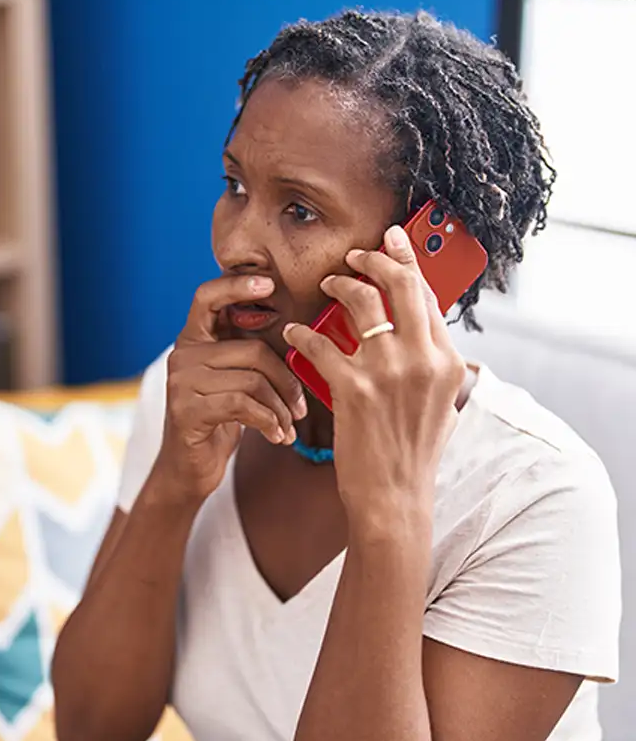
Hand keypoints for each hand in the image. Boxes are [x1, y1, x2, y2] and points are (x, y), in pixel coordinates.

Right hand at [158, 274, 306, 501]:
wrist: (189, 470)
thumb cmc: (220, 421)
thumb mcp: (234, 381)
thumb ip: (249, 354)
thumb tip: (299, 334)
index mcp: (193, 340)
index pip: (207, 297)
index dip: (237, 285)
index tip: (269, 283)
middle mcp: (182, 354)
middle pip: (252, 350)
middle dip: (286, 381)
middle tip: (300, 407)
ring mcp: (181, 381)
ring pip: (252, 380)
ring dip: (280, 408)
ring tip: (288, 427)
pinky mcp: (186, 409)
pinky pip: (242, 404)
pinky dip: (269, 422)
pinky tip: (277, 436)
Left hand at [282, 225, 465, 530]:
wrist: (394, 500)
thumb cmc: (413, 456)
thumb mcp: (440, 407)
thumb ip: (434, 367)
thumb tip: (423, 333)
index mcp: (447, 361)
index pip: (428, 295)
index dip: (408, 261)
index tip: (394, 240)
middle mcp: (423, 359)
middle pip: (400, 285)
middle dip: (374, 259)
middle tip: (355, 255)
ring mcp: (389, 372)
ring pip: (362, 302)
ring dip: (340, 286)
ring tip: (328, 286)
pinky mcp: (354, 389)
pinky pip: (321, 343)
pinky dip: (303, 334)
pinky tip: (293, 333)